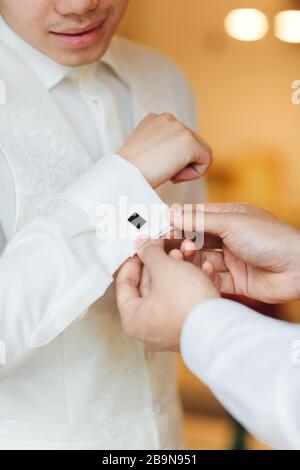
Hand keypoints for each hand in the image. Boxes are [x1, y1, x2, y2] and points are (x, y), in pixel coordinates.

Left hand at [115, 239, 218, 351]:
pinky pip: (186, 300)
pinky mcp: (190, 326)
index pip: (124, 285)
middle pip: (148, 287)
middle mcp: (149, 328)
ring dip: (178, 269)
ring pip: (170, 291)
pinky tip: (203, 269)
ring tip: (186, 254)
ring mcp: (170, 329)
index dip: (132, 261)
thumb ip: (149, 253)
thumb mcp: (164, 268)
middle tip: (165, 247)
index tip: (140, 248)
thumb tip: (141, 244)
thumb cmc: (187, 303)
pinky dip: (192, 283)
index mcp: (133, 319)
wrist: (219, 326)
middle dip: (160, 262)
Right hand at [118, 113, 211, 187]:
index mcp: (155, 119)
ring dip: (186, 168)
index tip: (156, 166)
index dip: (172, 158)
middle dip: (181, 162)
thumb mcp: (144, 150)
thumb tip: (174, 155)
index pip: (179, 139)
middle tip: (160, 171)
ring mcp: (180, 128)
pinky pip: (206, 161)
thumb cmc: (130, 172)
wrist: (124, 176)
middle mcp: (168, 118)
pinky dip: (193, 174)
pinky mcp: (189, 141)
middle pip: (193, 144)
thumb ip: (161, 146)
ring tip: (165, 171)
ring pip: (200, 153)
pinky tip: (173, 174)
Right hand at [169, 203, 299, 303]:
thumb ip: (198, 220)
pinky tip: (199, 272)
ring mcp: (232, 259)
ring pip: (202, 259)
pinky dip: (203, 275)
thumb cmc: (271, 238)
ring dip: (190, 258)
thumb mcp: (230, 222)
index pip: (197, 216)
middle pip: (197, 239)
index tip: (158, 225)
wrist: (298, 269)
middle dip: (180, 241)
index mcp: (230, 217)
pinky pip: (212, 277)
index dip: (178, 220)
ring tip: (181, 257)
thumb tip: (171, 213)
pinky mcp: (235, 280)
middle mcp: (230, 237)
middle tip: (163, 244)